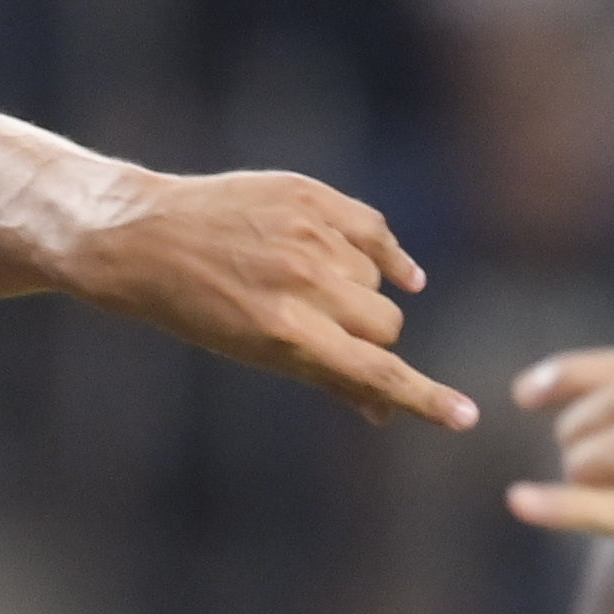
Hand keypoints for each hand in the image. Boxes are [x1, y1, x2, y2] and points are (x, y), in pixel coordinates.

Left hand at [61, 168, 478, 430]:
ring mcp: (308, 234)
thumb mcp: (255, 354)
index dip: (424, 399)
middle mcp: (302, 284)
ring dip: (361, 290)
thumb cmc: (199, 310)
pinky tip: (394, 271)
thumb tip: (385, 413)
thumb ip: (328, 377)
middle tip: (330, 331)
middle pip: (385, 327)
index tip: (466, 418)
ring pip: (380, 281)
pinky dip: (385, 253)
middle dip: (371, 338)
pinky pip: (375, 231)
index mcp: (286, 335)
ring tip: (310, 284)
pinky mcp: (309, 195)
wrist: (148, 238)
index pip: (375, 373)